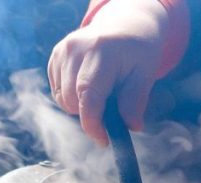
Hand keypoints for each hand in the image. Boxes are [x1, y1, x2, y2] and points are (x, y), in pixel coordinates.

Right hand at [48, 0, 171, 144]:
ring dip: (80, 106)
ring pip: (62, 99)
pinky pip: (58, 91)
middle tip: (110, 109)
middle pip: (72, 101)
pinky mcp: (55, 55)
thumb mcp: (145, 74)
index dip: (93, 124)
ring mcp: (63, 50)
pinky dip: (72, 96)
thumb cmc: (137, 50)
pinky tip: (88, 85)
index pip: (88, 96)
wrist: (124, 24)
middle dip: (90, 114)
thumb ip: (135, 101)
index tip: (103, 140)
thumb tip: (130, 127)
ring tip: (101, 93)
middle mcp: (76, 48)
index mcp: (101, 51)